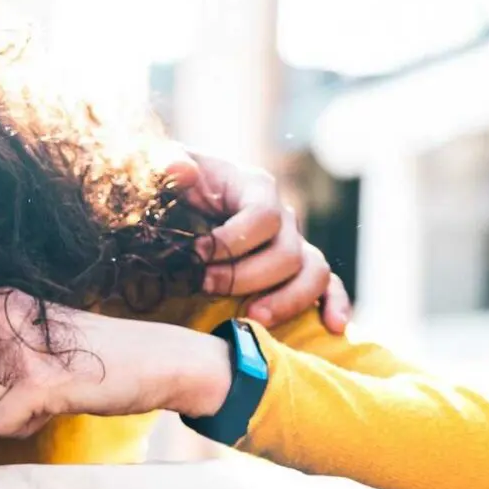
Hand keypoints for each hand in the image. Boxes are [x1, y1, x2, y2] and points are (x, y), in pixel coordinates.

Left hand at [0, 290, 232, 437]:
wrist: (157, 361)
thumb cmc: (86, 355)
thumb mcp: (27, 338)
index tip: (6, 376)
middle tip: (18, 391)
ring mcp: (15, 349)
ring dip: (7, 414)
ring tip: (45, 394)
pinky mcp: (36, 382)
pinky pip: (0, 425)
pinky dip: (26, 426)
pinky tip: (55, 404)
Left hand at [162, 148, 348, 331]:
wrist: (169, 201)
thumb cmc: (163, 184)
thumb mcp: (154, 165)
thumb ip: (162, 162)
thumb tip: (182, 170)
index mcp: (253, 186)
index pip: (265, 216)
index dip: (234, 241)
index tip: (199, 255)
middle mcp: (280, 215)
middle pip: (286, 251)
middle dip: (247, 277)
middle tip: (206, 287)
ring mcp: (291, 242)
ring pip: (312, 272)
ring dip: (287, 299)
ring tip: (254, 318)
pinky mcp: (294, 268)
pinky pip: (326, 285)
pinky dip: (333, 304)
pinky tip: (331, 326)